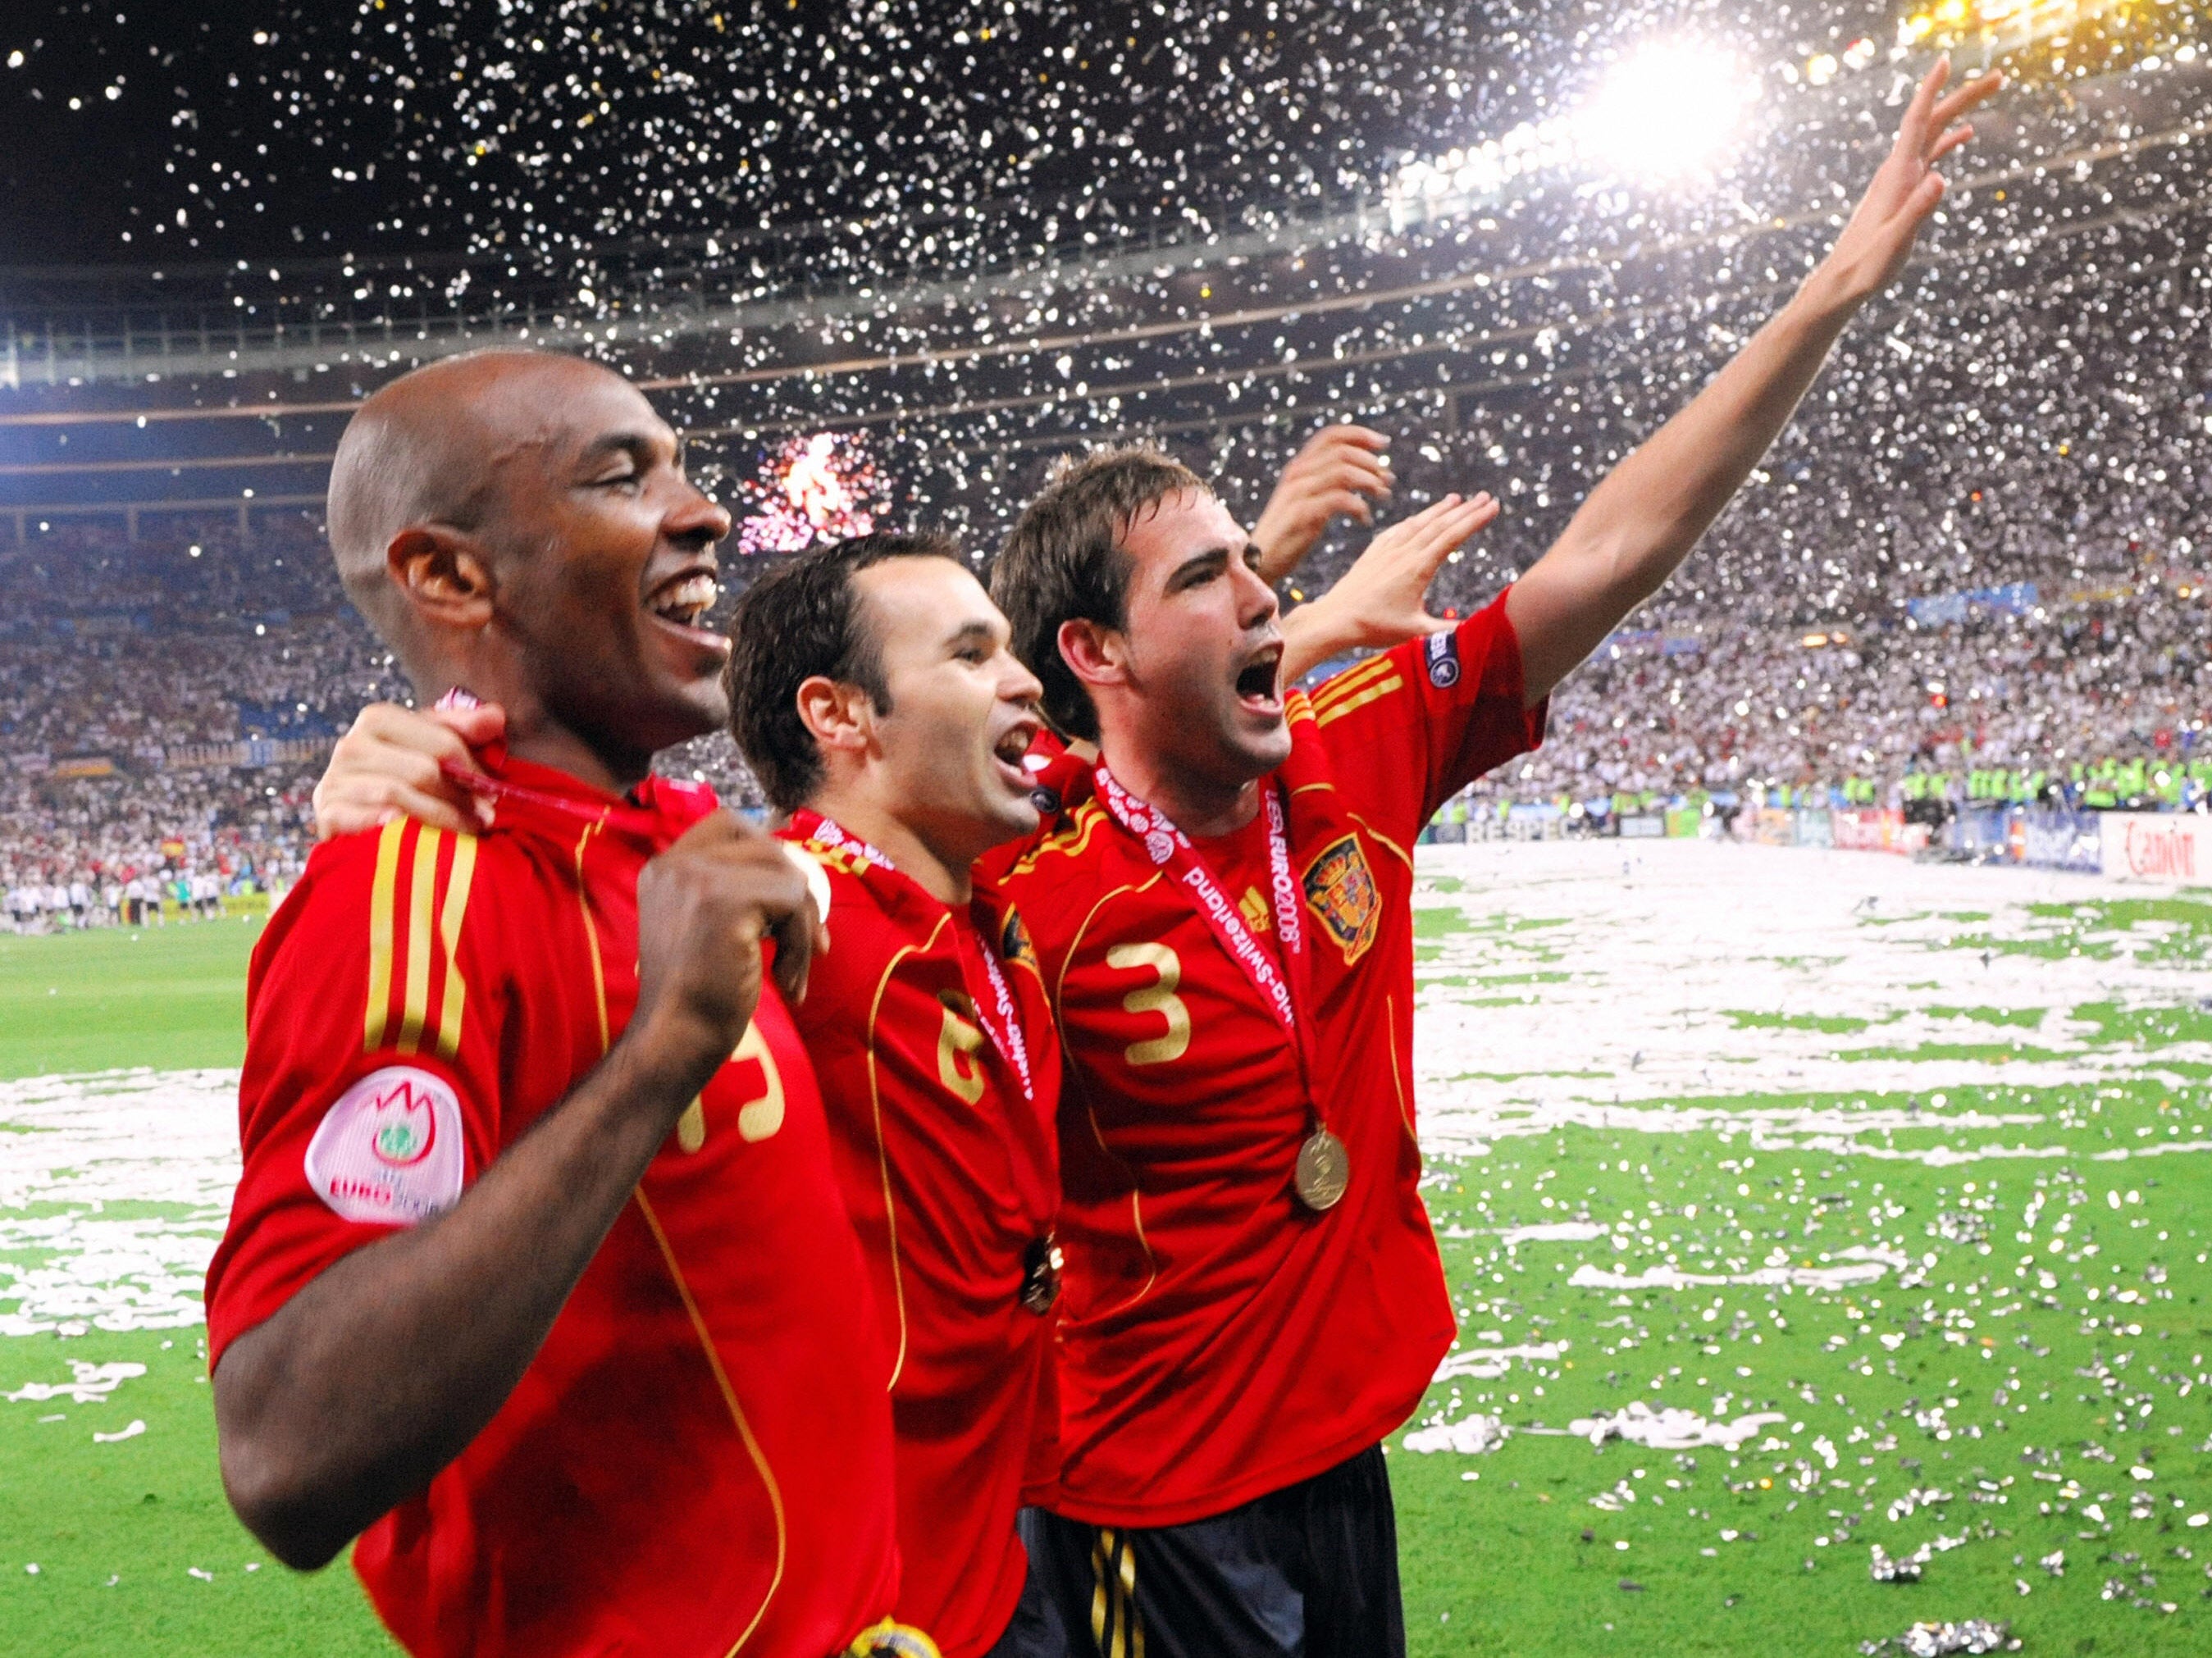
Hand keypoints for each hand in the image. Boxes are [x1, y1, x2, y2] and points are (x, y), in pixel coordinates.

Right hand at [313, 701, 505, 839]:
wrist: (352, 818)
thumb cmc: (401, 780)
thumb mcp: (429, 750)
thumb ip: (461, 732)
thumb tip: (496, 715)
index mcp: (378, 719)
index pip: (441, 741)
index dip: (473, 767)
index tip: (495, 790)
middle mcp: (351, 744)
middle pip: (423, 770)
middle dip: (461, 797)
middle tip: (486, 817)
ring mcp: (334, 779)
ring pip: (399, 796)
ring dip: (441, 818)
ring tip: (468, 832)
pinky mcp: (325, 813)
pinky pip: (365, 819)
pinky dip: (391, 827)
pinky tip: (412, 836)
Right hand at [629, 813, 825, 1092]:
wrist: (675, 1041)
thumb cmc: (698, 997)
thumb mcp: (706, 928)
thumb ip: (734, 890)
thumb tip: (800, 874)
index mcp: (665, 867)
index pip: (730, 824)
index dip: (769, 859)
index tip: (784, 910)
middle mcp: (675, 863)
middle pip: (766, 846)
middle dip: (797, 894)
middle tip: (809, 944)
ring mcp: (697, 877)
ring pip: (786, 876)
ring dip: (803, 927)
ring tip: (790, 973)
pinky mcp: (725, 899)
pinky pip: (794, 903)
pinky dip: (801, 945)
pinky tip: (786, 983)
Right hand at [1251, 424, 1392, 581]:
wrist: (1259, 562)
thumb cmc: (1289, 534)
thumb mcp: (1308, 501)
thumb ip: (1330, 484)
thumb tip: (1372, 473)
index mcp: (1299, 466)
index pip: (1331, 435)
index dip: (1360, 435)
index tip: (1384, 444)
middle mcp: (1297, 474)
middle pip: (1342, 452)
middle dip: (1371, 463)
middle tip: (1387, 480)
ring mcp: (1298, 493)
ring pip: (1343, 472)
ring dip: (1369, 482)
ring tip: (1381, 497)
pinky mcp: (1302, 515)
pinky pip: (1339, 500)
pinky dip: (1359, 507)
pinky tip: (1365, 520)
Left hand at [1298, 493, 1498, 654]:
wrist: (1334, 619)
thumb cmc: (1373, 628)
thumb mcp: (1415, 632)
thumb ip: (1447, 632)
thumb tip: (1477, 633)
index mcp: (1418, 568)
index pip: (1453, 537)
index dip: (1475, 520)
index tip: (1493, 506)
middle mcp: (1403, 553)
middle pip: (1440, 524)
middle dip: (1465, 509)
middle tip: (1485, 496)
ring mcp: (1386, 551)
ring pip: (1418, 523)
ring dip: (1439, 510)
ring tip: (1456, 498)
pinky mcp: (1372, 554)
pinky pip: (1396, 530)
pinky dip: (1412, 520)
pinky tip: (1416, 518)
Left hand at [1812, 56, 2001, 308]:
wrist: (1842, 282)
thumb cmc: (1866, 267)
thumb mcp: (1896, 241)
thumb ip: (1917, 210)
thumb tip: (1940, 177)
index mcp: (1896, 176)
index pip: (1916, 122)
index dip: (1931, 90)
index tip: (1947, 60)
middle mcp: (1896, 171)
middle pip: (1931, 121)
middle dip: (1963, 96)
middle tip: (2000, 76)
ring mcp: (1899, 180)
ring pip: (1932, 135)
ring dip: (1960, 112)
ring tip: (1991, 91)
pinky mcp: (1902, 192)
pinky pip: (1929, 156)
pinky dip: (1948, 140)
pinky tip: (1966, 134)